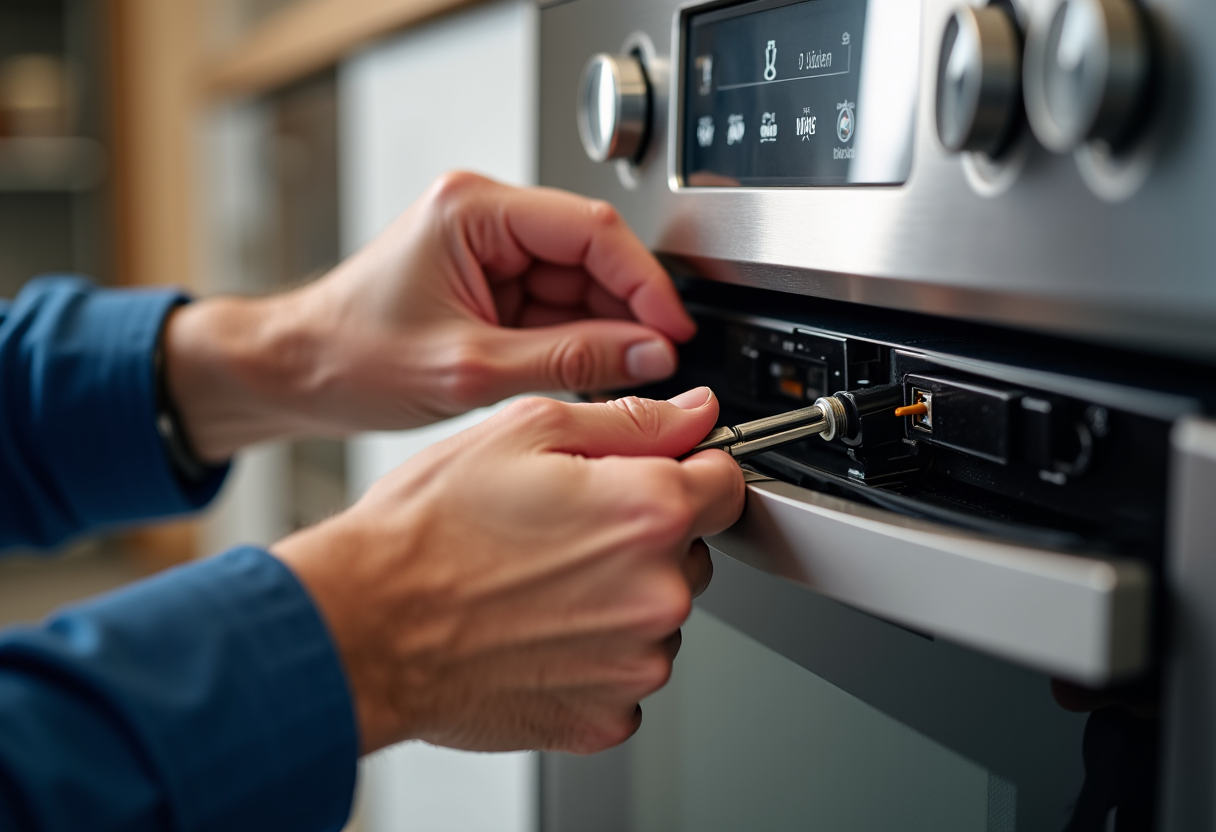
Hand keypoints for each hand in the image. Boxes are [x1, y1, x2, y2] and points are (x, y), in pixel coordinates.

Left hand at [164, 173, 694, 461]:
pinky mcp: (489, 284)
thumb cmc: (350, 357)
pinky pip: (555, 308)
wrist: (297, 374)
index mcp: (474, 211)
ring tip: (616, 380)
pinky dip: (576, 342)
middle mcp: (485, 218)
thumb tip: (648, 355)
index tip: (673, 328)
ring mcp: (489, 251)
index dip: (643, 281)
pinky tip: (585, 374)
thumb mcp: (470, 367)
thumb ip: (569, 359)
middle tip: (655, 364)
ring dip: (603, 332)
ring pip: (579, 285)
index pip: (590, 228)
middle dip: (627, 312)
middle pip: (590, 254)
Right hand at [271, 388, 744, 753]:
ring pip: (658, 613)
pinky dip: (594, 652)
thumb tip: (695, 413)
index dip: (689, 469)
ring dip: (619, 595)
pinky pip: (625, 670)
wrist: (365, 625)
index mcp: (648, 511)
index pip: (726, 481)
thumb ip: (632, 420)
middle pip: (690, 550)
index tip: (652, 475)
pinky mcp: (606, 715)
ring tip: (540, 580)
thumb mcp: (526, 431)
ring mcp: (636, 662)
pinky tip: (538, 629)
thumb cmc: (429, 530)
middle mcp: (658, 592)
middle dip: (644, 534)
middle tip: (566, 528)